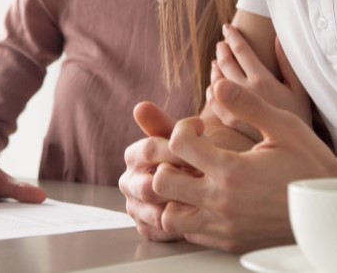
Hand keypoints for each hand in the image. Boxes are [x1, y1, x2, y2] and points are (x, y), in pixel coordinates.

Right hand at [119, 102, 192, 241]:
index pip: (149, 150)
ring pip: (153, 210)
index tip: (204, 144)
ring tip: (204, 198)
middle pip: (148, 185)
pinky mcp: (146, 228)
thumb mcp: (184, 138)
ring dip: (180, 205)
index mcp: (134, 155)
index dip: (178, 149)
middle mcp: (129, 181)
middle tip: (205, 180)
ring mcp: (135, 207)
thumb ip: (164, 123)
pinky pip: (158, 230)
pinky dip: (178, 224)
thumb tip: (140, 106)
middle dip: (179, 183)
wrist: (206, 181)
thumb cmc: (195, 156)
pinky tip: (197, 215)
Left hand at [156, 80, 336, 252]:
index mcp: (232, 170)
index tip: (198, 129)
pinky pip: (189, 233)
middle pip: (162, 182)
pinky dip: (187, 215)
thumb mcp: (283, 126)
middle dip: (166, 162)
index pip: (178, 144)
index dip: (182, 128)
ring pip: (169, 216)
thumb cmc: (309, 163)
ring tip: (190, 177)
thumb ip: (247, 105)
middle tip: (184, 154)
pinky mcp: (229, 242)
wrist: (334, 208)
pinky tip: (204, 197)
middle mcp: (222, 202)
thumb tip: (219, 84)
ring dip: (172, 194)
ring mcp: (224, 226)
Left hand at [208, 25, 312, 140]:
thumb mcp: (299, 89)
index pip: (241, 51)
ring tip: (217, 60)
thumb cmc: (302, 119)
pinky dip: (211, 90)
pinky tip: (213, 86)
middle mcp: (245, 93)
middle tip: (221, 43)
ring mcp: (235, 109)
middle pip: (225, 63)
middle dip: (222, 50)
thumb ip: (286, 63)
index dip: (233, 36)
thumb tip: (277, 38)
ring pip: (216, 81)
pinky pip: (213, 103)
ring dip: (216, 67)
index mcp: (262, 81)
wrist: (295, 153)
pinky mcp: (230, 123)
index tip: (227, 28)